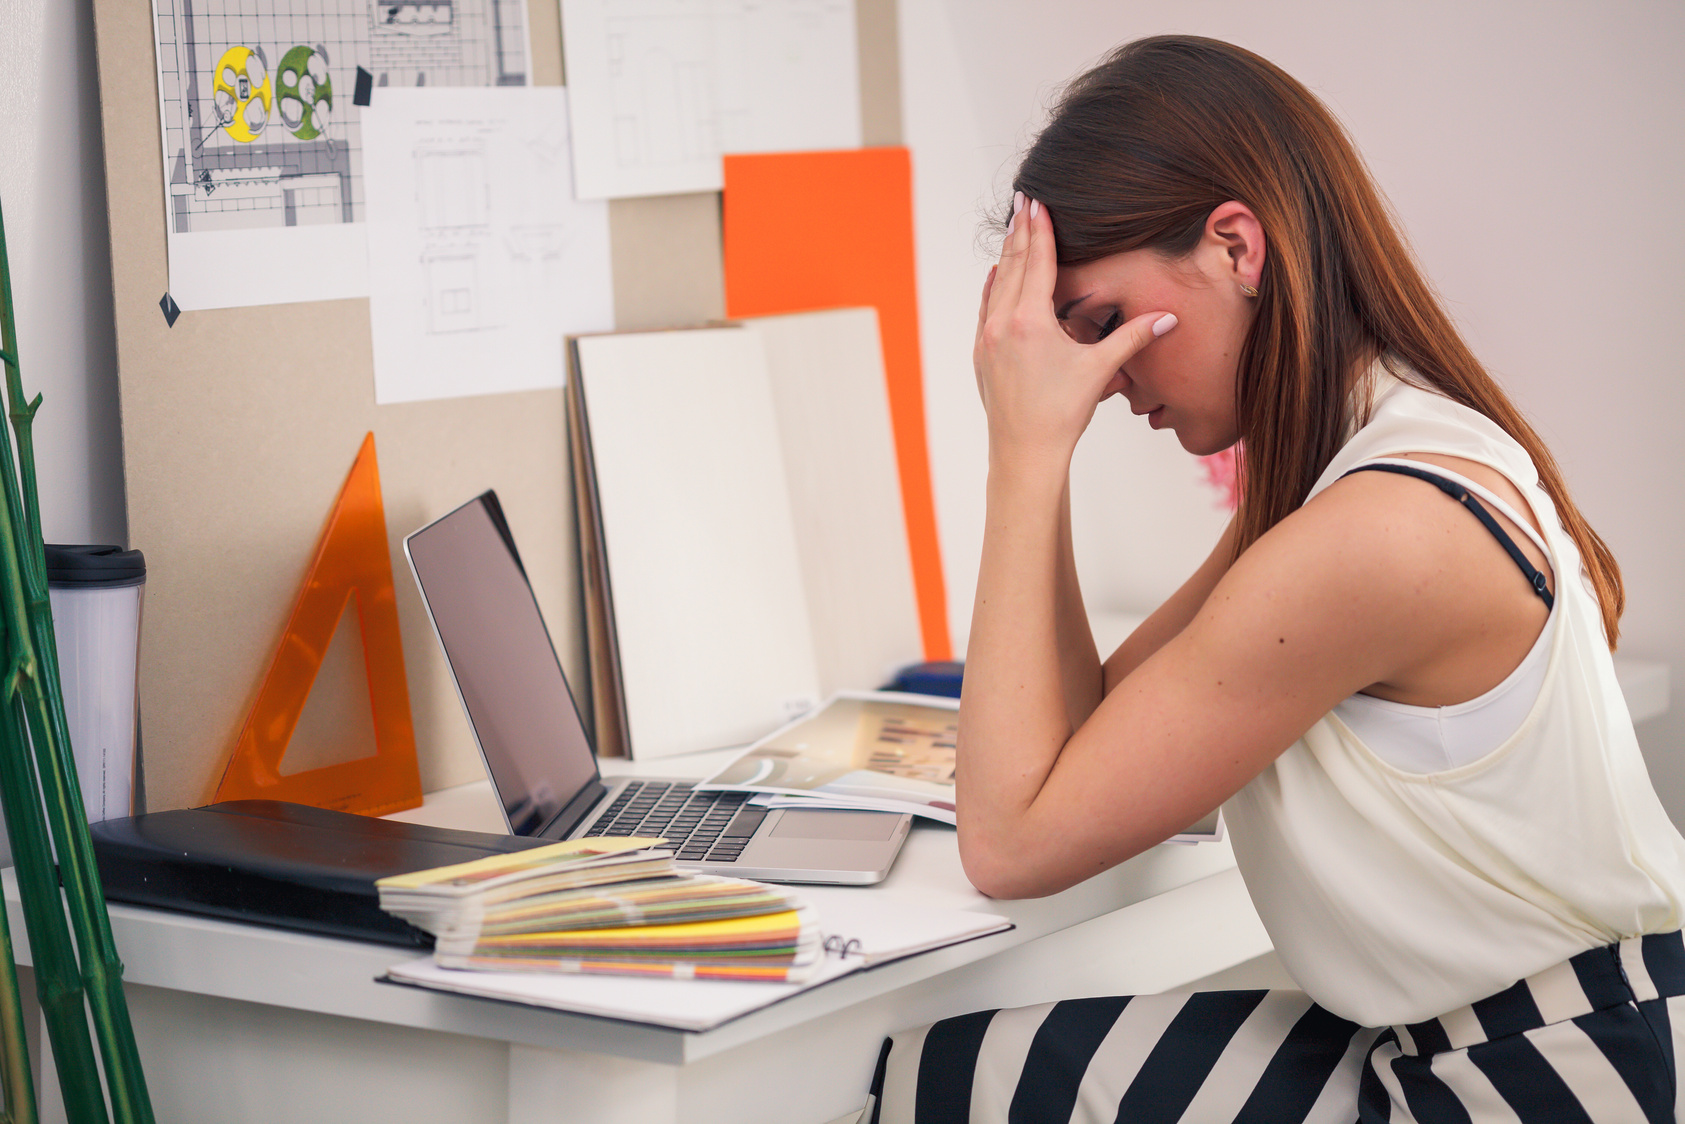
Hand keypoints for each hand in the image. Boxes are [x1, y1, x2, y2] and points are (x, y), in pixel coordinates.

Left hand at [973, 193, 1174, 468]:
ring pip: (996, 286)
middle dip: (1020, 232)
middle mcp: (1001, 324)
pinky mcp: (981, 356)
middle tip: (1023, 201)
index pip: (1036, 262)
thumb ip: (1133, 337)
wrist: (1024, 453)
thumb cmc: (1061, 414)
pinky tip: (994, 278)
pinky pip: (985, 310)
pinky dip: (993, 288)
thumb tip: (1170, 318)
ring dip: (1006, 257)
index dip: (1040, 229)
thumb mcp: (1100, 370)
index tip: (1037, 201)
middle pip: (1011, 266)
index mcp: (1029, 320)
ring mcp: (986, 340)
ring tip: (1013, 231)